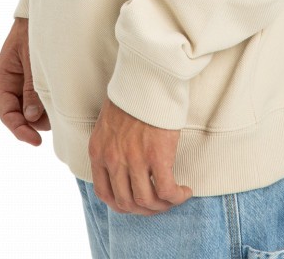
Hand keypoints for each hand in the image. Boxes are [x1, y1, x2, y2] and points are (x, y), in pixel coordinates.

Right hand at [0, 17, 49, 144]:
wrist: (45, 9)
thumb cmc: (34, 30)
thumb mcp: (32, 58)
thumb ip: (31, 87)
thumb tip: (31, 117)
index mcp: (3, 77)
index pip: (7, 114)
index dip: (20, 130)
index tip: (36, 141)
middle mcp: (10, 83)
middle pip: (20, 115)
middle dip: (36, 122)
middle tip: (57, 117)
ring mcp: (22, 82)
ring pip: (31, 110)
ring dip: (44, 112)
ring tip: (61, 104)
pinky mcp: (35, 79)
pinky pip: (39, 99)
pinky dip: (48, 102)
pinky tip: (61, 96)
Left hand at [87, 94, 192, 214]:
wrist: (147, 75)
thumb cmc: (133, 93)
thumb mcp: (110, 123)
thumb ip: (113, 145)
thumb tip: (125, 162)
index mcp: (99, 151)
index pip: (105, 193)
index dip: (122, 205)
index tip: (136, 203)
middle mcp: (113, 159)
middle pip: (126, 203)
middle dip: (144, 209)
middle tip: (159, 203)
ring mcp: (134, 159)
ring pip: (146, 201)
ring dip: (162, 206)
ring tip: (174, 197)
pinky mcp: (157, 156)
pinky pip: (166, 190)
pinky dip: (176, 197)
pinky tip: (185, 190)